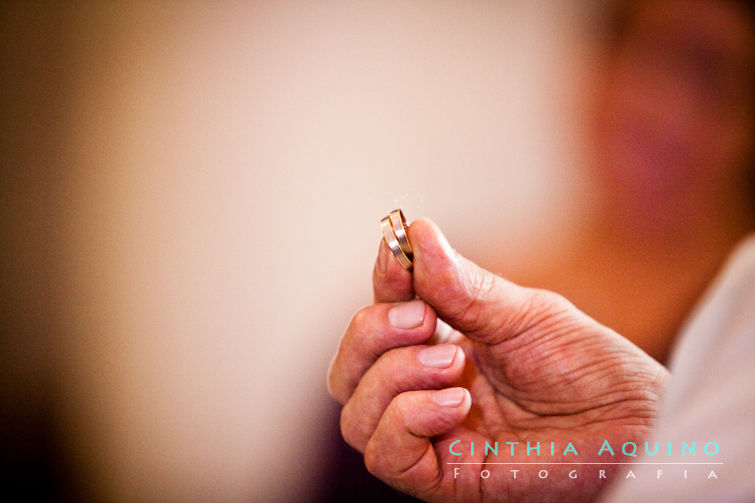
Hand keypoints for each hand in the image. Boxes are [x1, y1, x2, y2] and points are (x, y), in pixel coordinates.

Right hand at [327, 218, 667, 501]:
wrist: (637, 424)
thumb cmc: (587, 366)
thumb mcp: (524, 315)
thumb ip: (464, 287)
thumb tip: (416, 234)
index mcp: (438, 345)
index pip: (379, 315)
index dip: (380, 283)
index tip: (395, 247)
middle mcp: (424, 391)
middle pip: (349, 370)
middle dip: (371, 333)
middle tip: (423, 318)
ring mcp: (431, 436)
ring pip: (356, 414)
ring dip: (393, 377)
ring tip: (453, 364)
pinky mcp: (446, 479)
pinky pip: (386, 455)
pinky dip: (407, 419)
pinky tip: (455, 403)